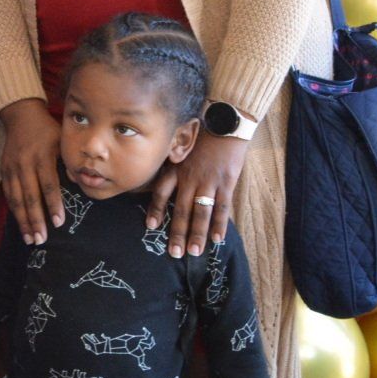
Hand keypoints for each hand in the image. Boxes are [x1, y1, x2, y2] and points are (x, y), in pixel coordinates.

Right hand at [0, 99, 62, 245]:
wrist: (21, 116)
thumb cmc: (48, 130)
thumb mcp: (63, 140)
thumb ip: (70, 162)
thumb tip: (81, 183)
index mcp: (42, 156)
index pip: (48, 185)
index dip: (53, 205)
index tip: (58, 223)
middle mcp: (24, 163)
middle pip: (30, 196)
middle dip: (35, 220)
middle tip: (42, 239)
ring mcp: (12, 167)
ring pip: (16, 199)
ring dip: (23, 220)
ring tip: (30, 238)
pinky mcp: (4, 170)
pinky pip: (8, 194)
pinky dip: (14, 210)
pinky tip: (20, 224)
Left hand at [148, 132, 248, 257]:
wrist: (225, 124)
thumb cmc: (202, 137)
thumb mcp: (181, 149)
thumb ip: (173, 167)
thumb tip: (164, 183)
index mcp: (176, 169)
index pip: (161, 192)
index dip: (156, 209)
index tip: (150, 225)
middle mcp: (189, 178)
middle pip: (180, 209)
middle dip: (177, 233)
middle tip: (174, 253)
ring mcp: (208, 182)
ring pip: (200, 212)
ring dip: (197, 234)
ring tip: (193, 252)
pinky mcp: (226, 183)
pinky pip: (222, 208)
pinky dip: (219, 224)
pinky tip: (217, 239)